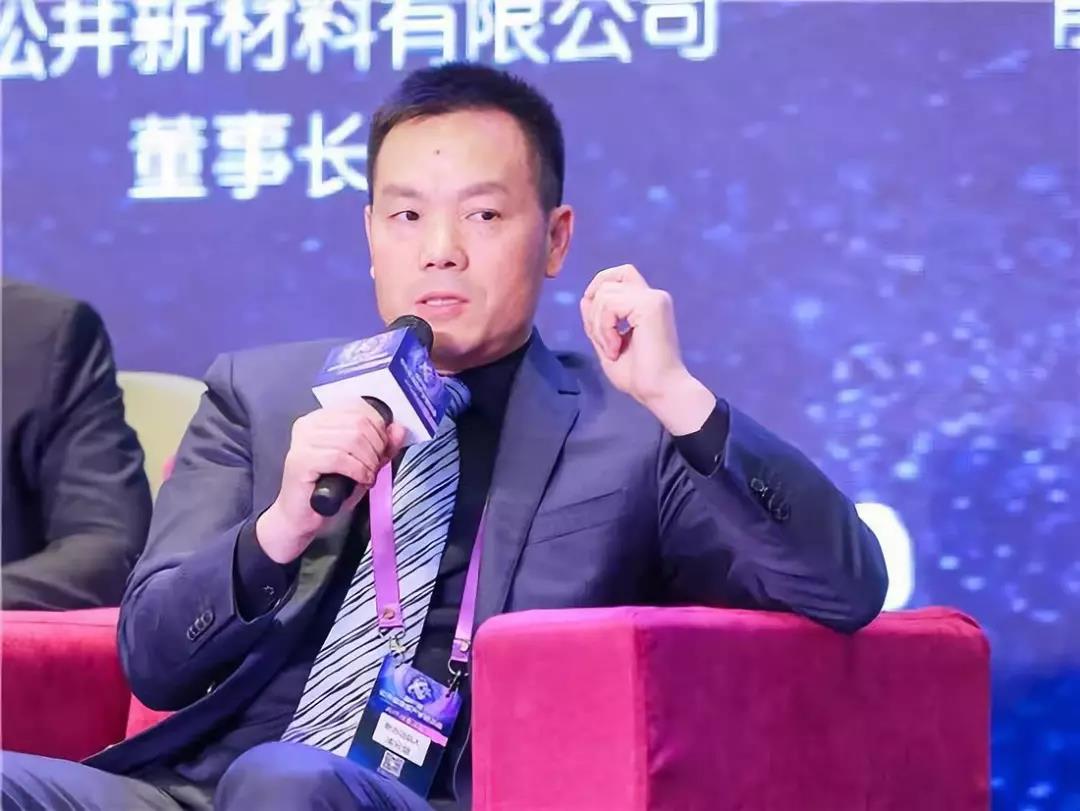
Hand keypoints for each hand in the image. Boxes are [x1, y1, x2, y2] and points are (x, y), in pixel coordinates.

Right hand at [256, 403, 405, 563]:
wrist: (301, 518)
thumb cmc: (331, 489)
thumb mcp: (364, 464)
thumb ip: (382, 446)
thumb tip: (399, 429)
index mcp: (321, 418)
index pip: (358, 407)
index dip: (379, 426)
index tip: (383, 447)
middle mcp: (309, 424)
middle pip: (358, 422)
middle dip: (377, 445)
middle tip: (376, 465)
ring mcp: (302, 441)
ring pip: (351, 439)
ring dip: (369, 460)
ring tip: (369, 475)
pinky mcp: (300, 460)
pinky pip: (340, 458)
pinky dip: (359, 470)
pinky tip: (362, 480)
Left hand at [581, 264, 714, 434]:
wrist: (659, 391)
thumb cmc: (638, 376)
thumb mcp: (608, 343)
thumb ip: (597, 321)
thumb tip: (585, 298)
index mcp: (647, 303)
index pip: (620, 274)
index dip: (599, 286)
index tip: (593, 318)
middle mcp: (653, 296)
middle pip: (608, 281)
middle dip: (594, 310)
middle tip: (603, 340)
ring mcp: (653, 299)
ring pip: (604, 294)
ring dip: (599, 325)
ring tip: (612, 350)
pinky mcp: (650, 305)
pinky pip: (609, 305)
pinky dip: (604, 329)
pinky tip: (616, 349)